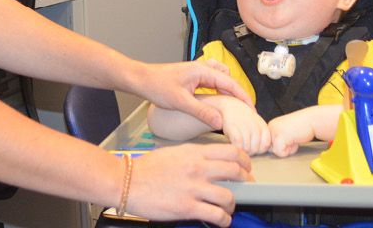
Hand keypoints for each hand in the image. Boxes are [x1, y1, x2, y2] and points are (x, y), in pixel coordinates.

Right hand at [124, 144, 253, 226]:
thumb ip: (195, 156)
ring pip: (229, 196)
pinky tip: (222, 221)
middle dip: (246, 181)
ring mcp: (193, 188)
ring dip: (233, 205)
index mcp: (194, 152)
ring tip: (229, 208)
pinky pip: (216, 215)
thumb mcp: (174, 153)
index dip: (245, 161)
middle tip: (246, 187)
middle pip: (236, 171)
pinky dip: (224, 220)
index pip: (232, 151)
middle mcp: (197, 168)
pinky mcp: (187, 207)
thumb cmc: (146, 168)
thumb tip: (211, 163)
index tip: (246, 168)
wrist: (126, 181)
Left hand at [136, 61, 254, 130]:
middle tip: (248, 115)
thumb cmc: (157, 86)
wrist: (141, 80)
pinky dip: (219, 95)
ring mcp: (198, 74)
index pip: (231, 83)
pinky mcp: (194, 80)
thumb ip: (201, 111)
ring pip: (221, 84)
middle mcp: (203, 69)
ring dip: (229, 96)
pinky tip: (219, 106)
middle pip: (229, 83)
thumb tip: (220, 123)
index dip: (244, 97)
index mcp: (203, 70)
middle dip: (239, 98)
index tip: (253, 111)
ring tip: (236, 112)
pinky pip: (213, 86)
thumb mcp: (180, 101)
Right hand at [216, 96, 271, 154]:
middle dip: (249, 152)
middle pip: (255, 150)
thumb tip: (262, 152)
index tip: (253, 148)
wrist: (232, 106)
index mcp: (263, 127)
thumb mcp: (258, 126)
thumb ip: (262, 138)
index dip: (259, 151)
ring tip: (239, 145)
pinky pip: (238, 144)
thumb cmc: (245, 119)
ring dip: (241, 150)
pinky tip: (234, 143)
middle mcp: (255, 127)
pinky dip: (236, 146)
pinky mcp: (233, 128)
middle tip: (244, 147)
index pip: (265, 146)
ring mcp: (244, 127)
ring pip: (246, 149)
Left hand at [266, 112, 314, 157]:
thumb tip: (274, 152)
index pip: (268, 144)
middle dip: (282, 148)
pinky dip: (288, 152)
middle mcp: (271, 127)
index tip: (290, 138)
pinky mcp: (281, 135)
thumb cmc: (302, 127)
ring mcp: (275, 131)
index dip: (280, 146)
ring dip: (286, 150)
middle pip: (269, 148)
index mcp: (271, 126)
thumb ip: (278, 140)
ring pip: (274, 151)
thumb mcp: (286, 133)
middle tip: (292, 140)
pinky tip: (295, 142)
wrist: (313, 121)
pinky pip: (279, 151)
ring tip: (294, 140)